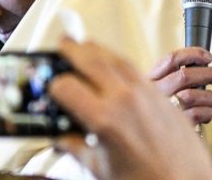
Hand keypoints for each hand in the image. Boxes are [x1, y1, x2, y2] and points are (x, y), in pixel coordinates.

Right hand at [49, 37, 211, 179]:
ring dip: (96, 49)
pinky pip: (135, 68)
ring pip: (115, 57)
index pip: (66, 87)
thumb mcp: (101, 169)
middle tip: (62, 44)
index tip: (51, 90)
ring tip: (84, 46)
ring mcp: (145, 93)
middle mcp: (125, 100)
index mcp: (104, 120)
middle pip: (90, 60)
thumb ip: (76, 149)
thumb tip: (62, 140)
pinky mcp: (160, 94)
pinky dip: (118, 60)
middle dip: (72, 50)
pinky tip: (113, 64)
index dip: (53, 86)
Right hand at [147, 47, 211, 123]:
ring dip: (209, 96)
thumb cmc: (161, 110)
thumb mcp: (158, 89)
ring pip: (193, 96)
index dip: (194, 54)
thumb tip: (203, 65)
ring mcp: (164, 111)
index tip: (208, 57)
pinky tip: (205, 114)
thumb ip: (173, 76)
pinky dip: (207, 113)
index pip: (171, 59)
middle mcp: (155, 94)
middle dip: (209, 74)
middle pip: (185, 76)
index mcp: (149, 80)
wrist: (152, 139)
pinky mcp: (175, 128)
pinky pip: (198, 114)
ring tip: (210, 100)